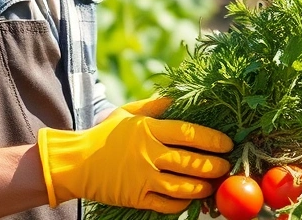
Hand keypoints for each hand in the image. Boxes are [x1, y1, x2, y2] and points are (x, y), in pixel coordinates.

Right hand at [38, 98, 232, 213]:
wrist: (74, 162)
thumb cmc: (102, 135)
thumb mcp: (127, 113)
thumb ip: (154, 106)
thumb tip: (176, 97)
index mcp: (148, 130)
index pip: (189, 133)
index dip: (212, 140)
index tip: (226, 143)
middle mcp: (148, 153)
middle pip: (190, 161)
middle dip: (214, 165)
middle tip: (226, 166)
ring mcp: (142, 177)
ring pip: (182, 186)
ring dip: (202, 186)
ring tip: (211, 185)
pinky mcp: (135, 197)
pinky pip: (165, 204)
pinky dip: (181, 203)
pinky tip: (190, 199)